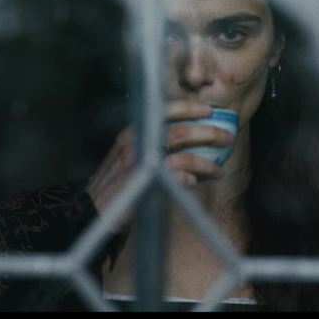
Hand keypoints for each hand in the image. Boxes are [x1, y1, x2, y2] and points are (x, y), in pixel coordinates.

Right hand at [85, 100, 233, 231]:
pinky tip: (193, 183)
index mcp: (132, 133)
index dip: (188, 109)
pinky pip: (175, 180)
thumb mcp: (126, 154)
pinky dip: (188, 180)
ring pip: (184, 158)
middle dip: (208, 134)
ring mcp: (140, 167)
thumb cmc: (114, 181)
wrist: (91, 210)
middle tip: (227, 138)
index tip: (208, 110)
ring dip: (206, 164)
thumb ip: (150, 144)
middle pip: (180, 132)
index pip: (162, 112)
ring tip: (217, 171)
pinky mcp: (144, 188)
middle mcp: (136, 145)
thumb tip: (185, 139)